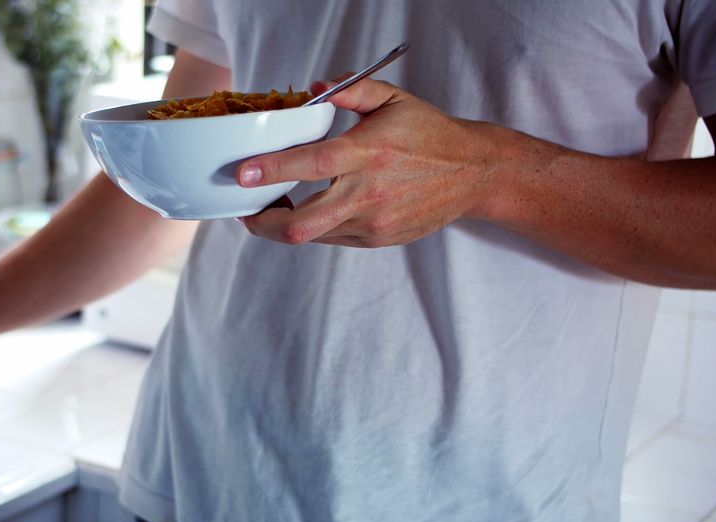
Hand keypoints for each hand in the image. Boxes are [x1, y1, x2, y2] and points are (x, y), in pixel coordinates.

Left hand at [237, 76, 502, 246]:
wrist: (472, 174)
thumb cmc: (430, 134)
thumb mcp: (394, 99)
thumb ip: (352, 90)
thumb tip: (315, 89)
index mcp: (368, 153)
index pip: (312, 164)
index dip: (273, 169)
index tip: (242, 172)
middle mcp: (368, 194)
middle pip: (301, 224)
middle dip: (264, 222)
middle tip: (246, 208)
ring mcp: (372, 223)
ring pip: (312, 236)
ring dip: (285, 224)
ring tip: (274, 204)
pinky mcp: (377, 239)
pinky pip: (332, 238)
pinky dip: (314, 226)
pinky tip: (311, 208)